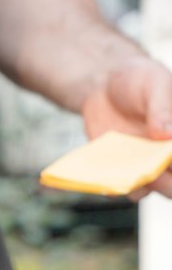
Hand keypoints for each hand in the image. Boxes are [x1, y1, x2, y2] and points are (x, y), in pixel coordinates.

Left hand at [82, 56, 171, 198]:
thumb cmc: (138, 80)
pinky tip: (108, 177)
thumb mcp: (153, 84)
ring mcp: (150, 165)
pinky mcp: (126, 171)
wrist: (105, 87)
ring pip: (155, 189)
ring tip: (127, 173)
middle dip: (168, 182)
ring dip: (144, 185)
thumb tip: (167, 136)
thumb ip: (161, 108)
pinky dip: (119, 187)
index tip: (167, 155)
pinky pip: (126, 189)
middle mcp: (171, 154)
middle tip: (151, 171)